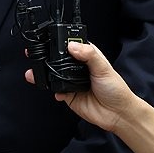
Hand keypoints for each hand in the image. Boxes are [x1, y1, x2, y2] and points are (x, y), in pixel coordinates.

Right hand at [25, 41, 140, 133]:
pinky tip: (57, 91)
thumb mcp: (103, 67)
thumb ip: (88, 54)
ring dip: (45, 74)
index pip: (71, 45)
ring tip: (36, 73)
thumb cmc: (116, 89)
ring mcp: (72, 81)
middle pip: (59, 60)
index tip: (50, 39)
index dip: (61, 42)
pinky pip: (56, 90)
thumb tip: (73, 46)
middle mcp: (78, 68)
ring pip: (54, 75)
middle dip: (47, 58)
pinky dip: (53, 90)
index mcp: (87, 56)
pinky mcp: (69, 95)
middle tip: (37, 54)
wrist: (117, 114)